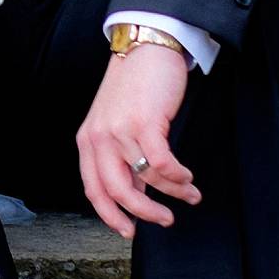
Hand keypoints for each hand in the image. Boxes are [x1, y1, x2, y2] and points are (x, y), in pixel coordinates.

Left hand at [75, 44, 201, 239]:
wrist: (146, 48)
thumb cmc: (135, 87)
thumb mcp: (116, 124)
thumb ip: (120, 157)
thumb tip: (138, 192)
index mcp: (88, 141)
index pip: (93, 189)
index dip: (110, 215)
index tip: (128, 230)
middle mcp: (99, 138)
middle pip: (116, 191)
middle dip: (143, 213)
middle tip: (164, 221)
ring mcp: (120, 130)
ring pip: (145, 178)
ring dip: (172, 192)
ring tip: (190, 194)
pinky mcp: (145, 122)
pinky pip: (163, 163)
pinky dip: (178, 176)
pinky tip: (187, 176)